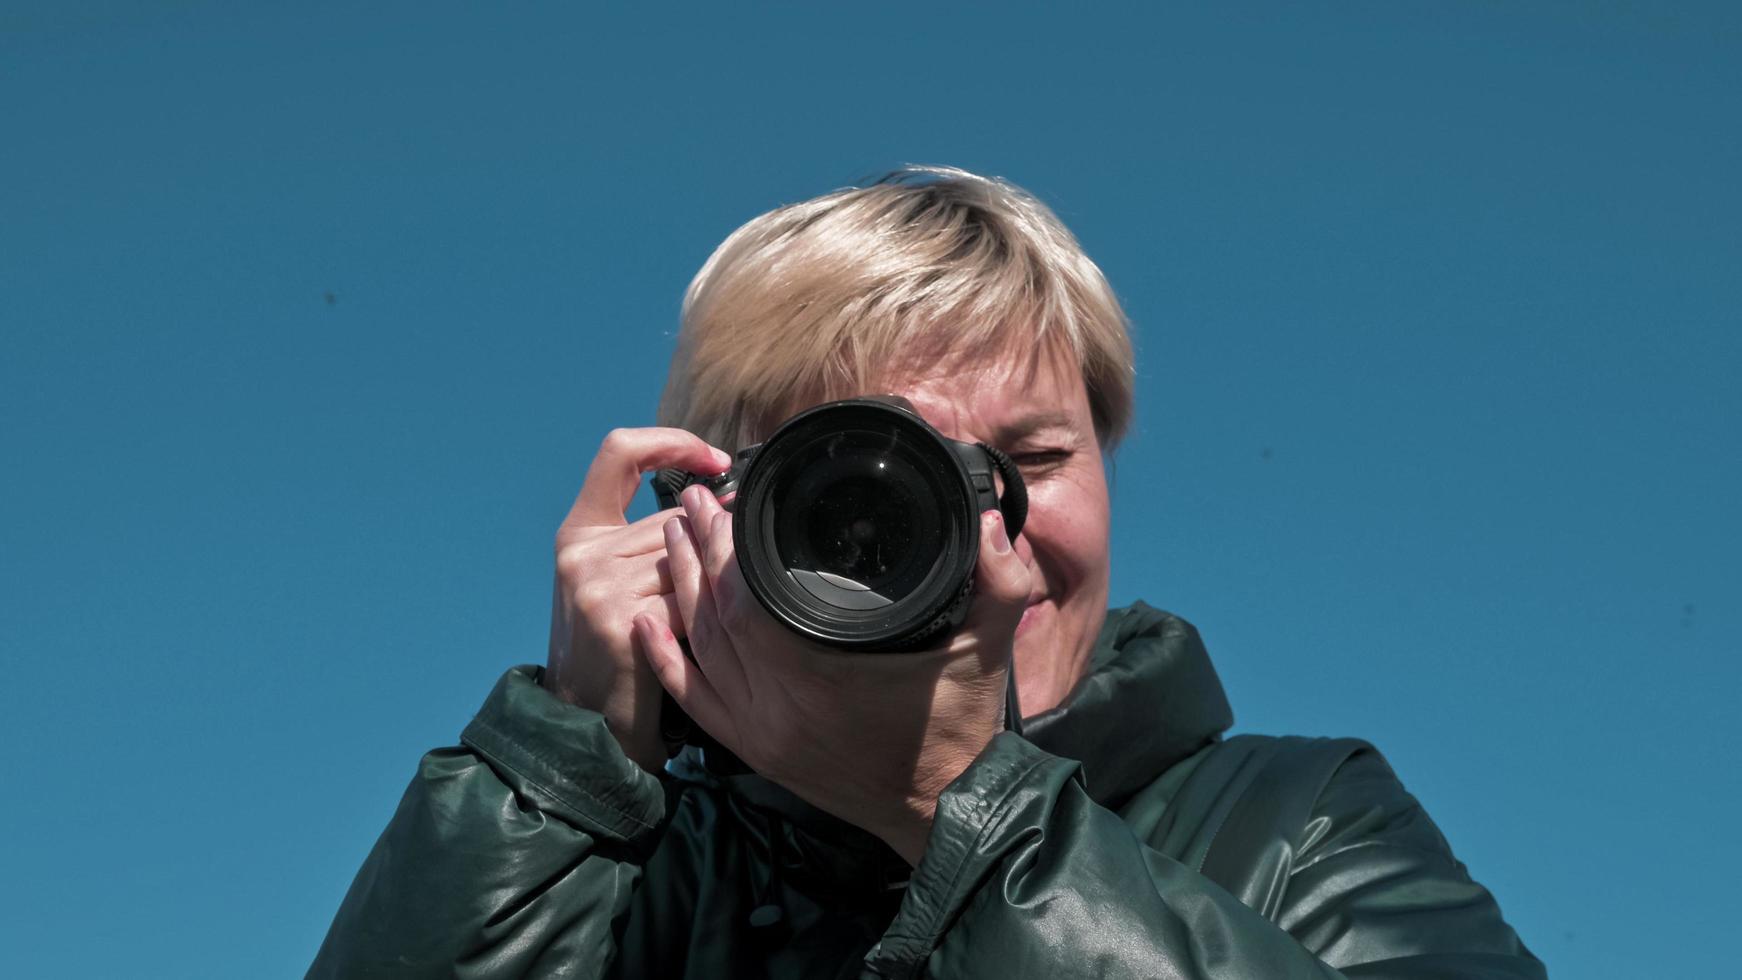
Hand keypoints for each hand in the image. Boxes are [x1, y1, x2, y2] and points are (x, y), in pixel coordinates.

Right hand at [544, 428, 732, 770]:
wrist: (586, 726)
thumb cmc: (614, 651)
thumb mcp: (615, 583)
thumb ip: (651, 540)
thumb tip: (724, 499)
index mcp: (578, 533)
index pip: (620, 452)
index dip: (671, 442)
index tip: (714, 459)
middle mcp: (583, 554)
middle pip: (672, 522)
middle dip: (708, 546)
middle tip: (731, 566)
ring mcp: (599, 586)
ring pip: (688, 563)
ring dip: (707, 593)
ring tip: (704, 623)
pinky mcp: (623, 622)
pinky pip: (692, 603)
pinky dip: (705, 623)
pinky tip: (699, 644)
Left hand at [638, 484, 1032, 864]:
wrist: (942, 808)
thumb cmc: (960, 727)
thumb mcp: (988, 649)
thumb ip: (1000, 582)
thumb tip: (992, 525)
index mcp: (822, 677)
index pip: (749, 602)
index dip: (727, 550)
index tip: (726, 503)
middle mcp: (778, 707)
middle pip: (714, 618)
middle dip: (698, 556)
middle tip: (692, 505)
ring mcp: (760, 733)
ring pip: (699, 653)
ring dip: (681, 593)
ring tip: (672, 539)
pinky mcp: (755, 752)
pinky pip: (695, 702)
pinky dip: (668, 660)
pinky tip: (648, 623)